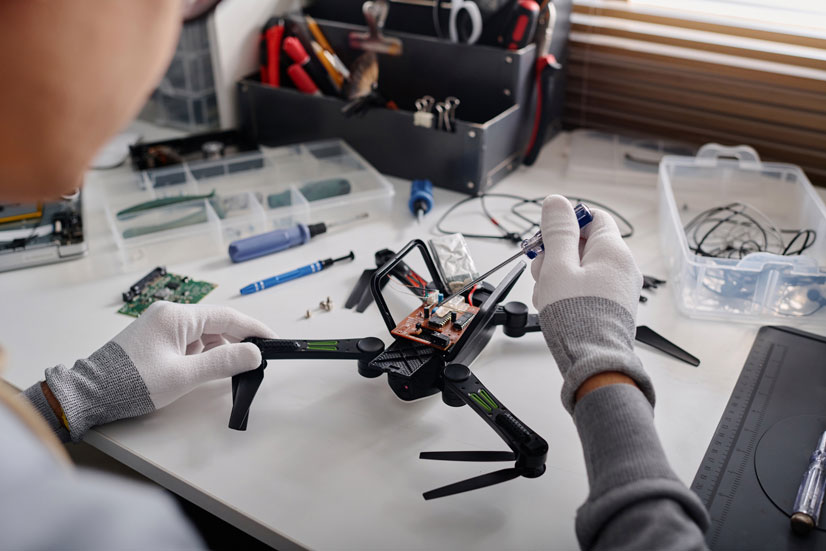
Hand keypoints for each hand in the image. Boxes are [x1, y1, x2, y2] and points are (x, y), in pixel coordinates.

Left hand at [44, 302, 275, 439]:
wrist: (89, 394)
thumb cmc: (134, 384)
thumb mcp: (184, 376)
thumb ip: (223, 362)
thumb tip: (254, 354)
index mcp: (177, 316)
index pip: (226, 316)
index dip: (253, 329)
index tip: (273, 341)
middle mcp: (168, 313)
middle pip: (214, 324)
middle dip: (235, 342)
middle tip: (253, 362)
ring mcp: (159, 324)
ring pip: (201, 334)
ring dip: (216, 351)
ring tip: (226, 372)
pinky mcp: (152, 337)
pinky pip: (186, 340)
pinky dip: (199, 354)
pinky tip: (201, 370)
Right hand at [530, 195, 651, 413]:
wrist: (593, 362)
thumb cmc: (577, 316)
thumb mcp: (558, 266)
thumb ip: (557, 232)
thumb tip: (557, 202)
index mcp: (613, 251)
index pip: (593, 218)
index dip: (567, 222)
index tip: (547, 236)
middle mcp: (622, 267)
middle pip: (584, 244)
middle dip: (556, 254)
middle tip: (542, 270)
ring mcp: (619, 289)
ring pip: (581, 269)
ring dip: (558, 276)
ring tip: (548, 295)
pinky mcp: (612, 307)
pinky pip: (587, 289)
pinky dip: (569, 292)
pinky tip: (555, 307)